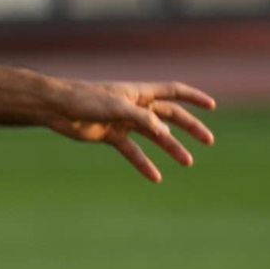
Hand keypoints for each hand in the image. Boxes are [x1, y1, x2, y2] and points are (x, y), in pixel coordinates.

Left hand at [48, 81, 216, 182]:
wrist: (57, 108)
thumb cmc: (86, 99)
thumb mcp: (117, 107)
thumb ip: (142, 118)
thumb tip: (164, 131)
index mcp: (140, 92)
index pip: (174, 91)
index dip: (194, 97)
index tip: (212, 106)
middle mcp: (136, 106)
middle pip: (170, 116)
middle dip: (190, 127)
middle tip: (208, 141)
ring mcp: (124, 121)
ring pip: (154, 136)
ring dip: (171, 148)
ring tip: (187, 162)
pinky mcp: (111, 136)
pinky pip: (132, 152)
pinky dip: (143, 163)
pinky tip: (155, 177)